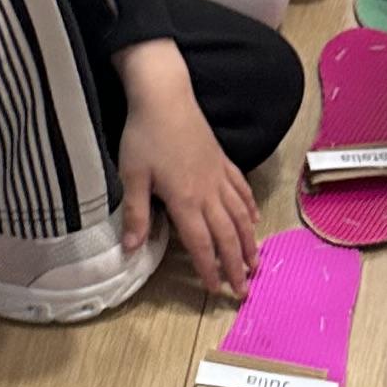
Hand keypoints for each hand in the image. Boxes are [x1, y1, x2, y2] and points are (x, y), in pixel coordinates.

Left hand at [114, 40, 259, 295]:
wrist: (165, 97)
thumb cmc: (144, 135)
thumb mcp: (133, 176)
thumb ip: (136, 215)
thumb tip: (131, 250)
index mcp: (185, 200)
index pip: (201, 244)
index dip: (209, 269)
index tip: (216, 290)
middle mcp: (208, 193)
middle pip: (227, 236)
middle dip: (236, 265)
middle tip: (244, 289)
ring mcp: (219, 176)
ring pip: (240, 216)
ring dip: (249, 242)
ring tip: (256, 263)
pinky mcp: (223, 161)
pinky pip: (242, 190)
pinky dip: (250, 208)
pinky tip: (254, 219)